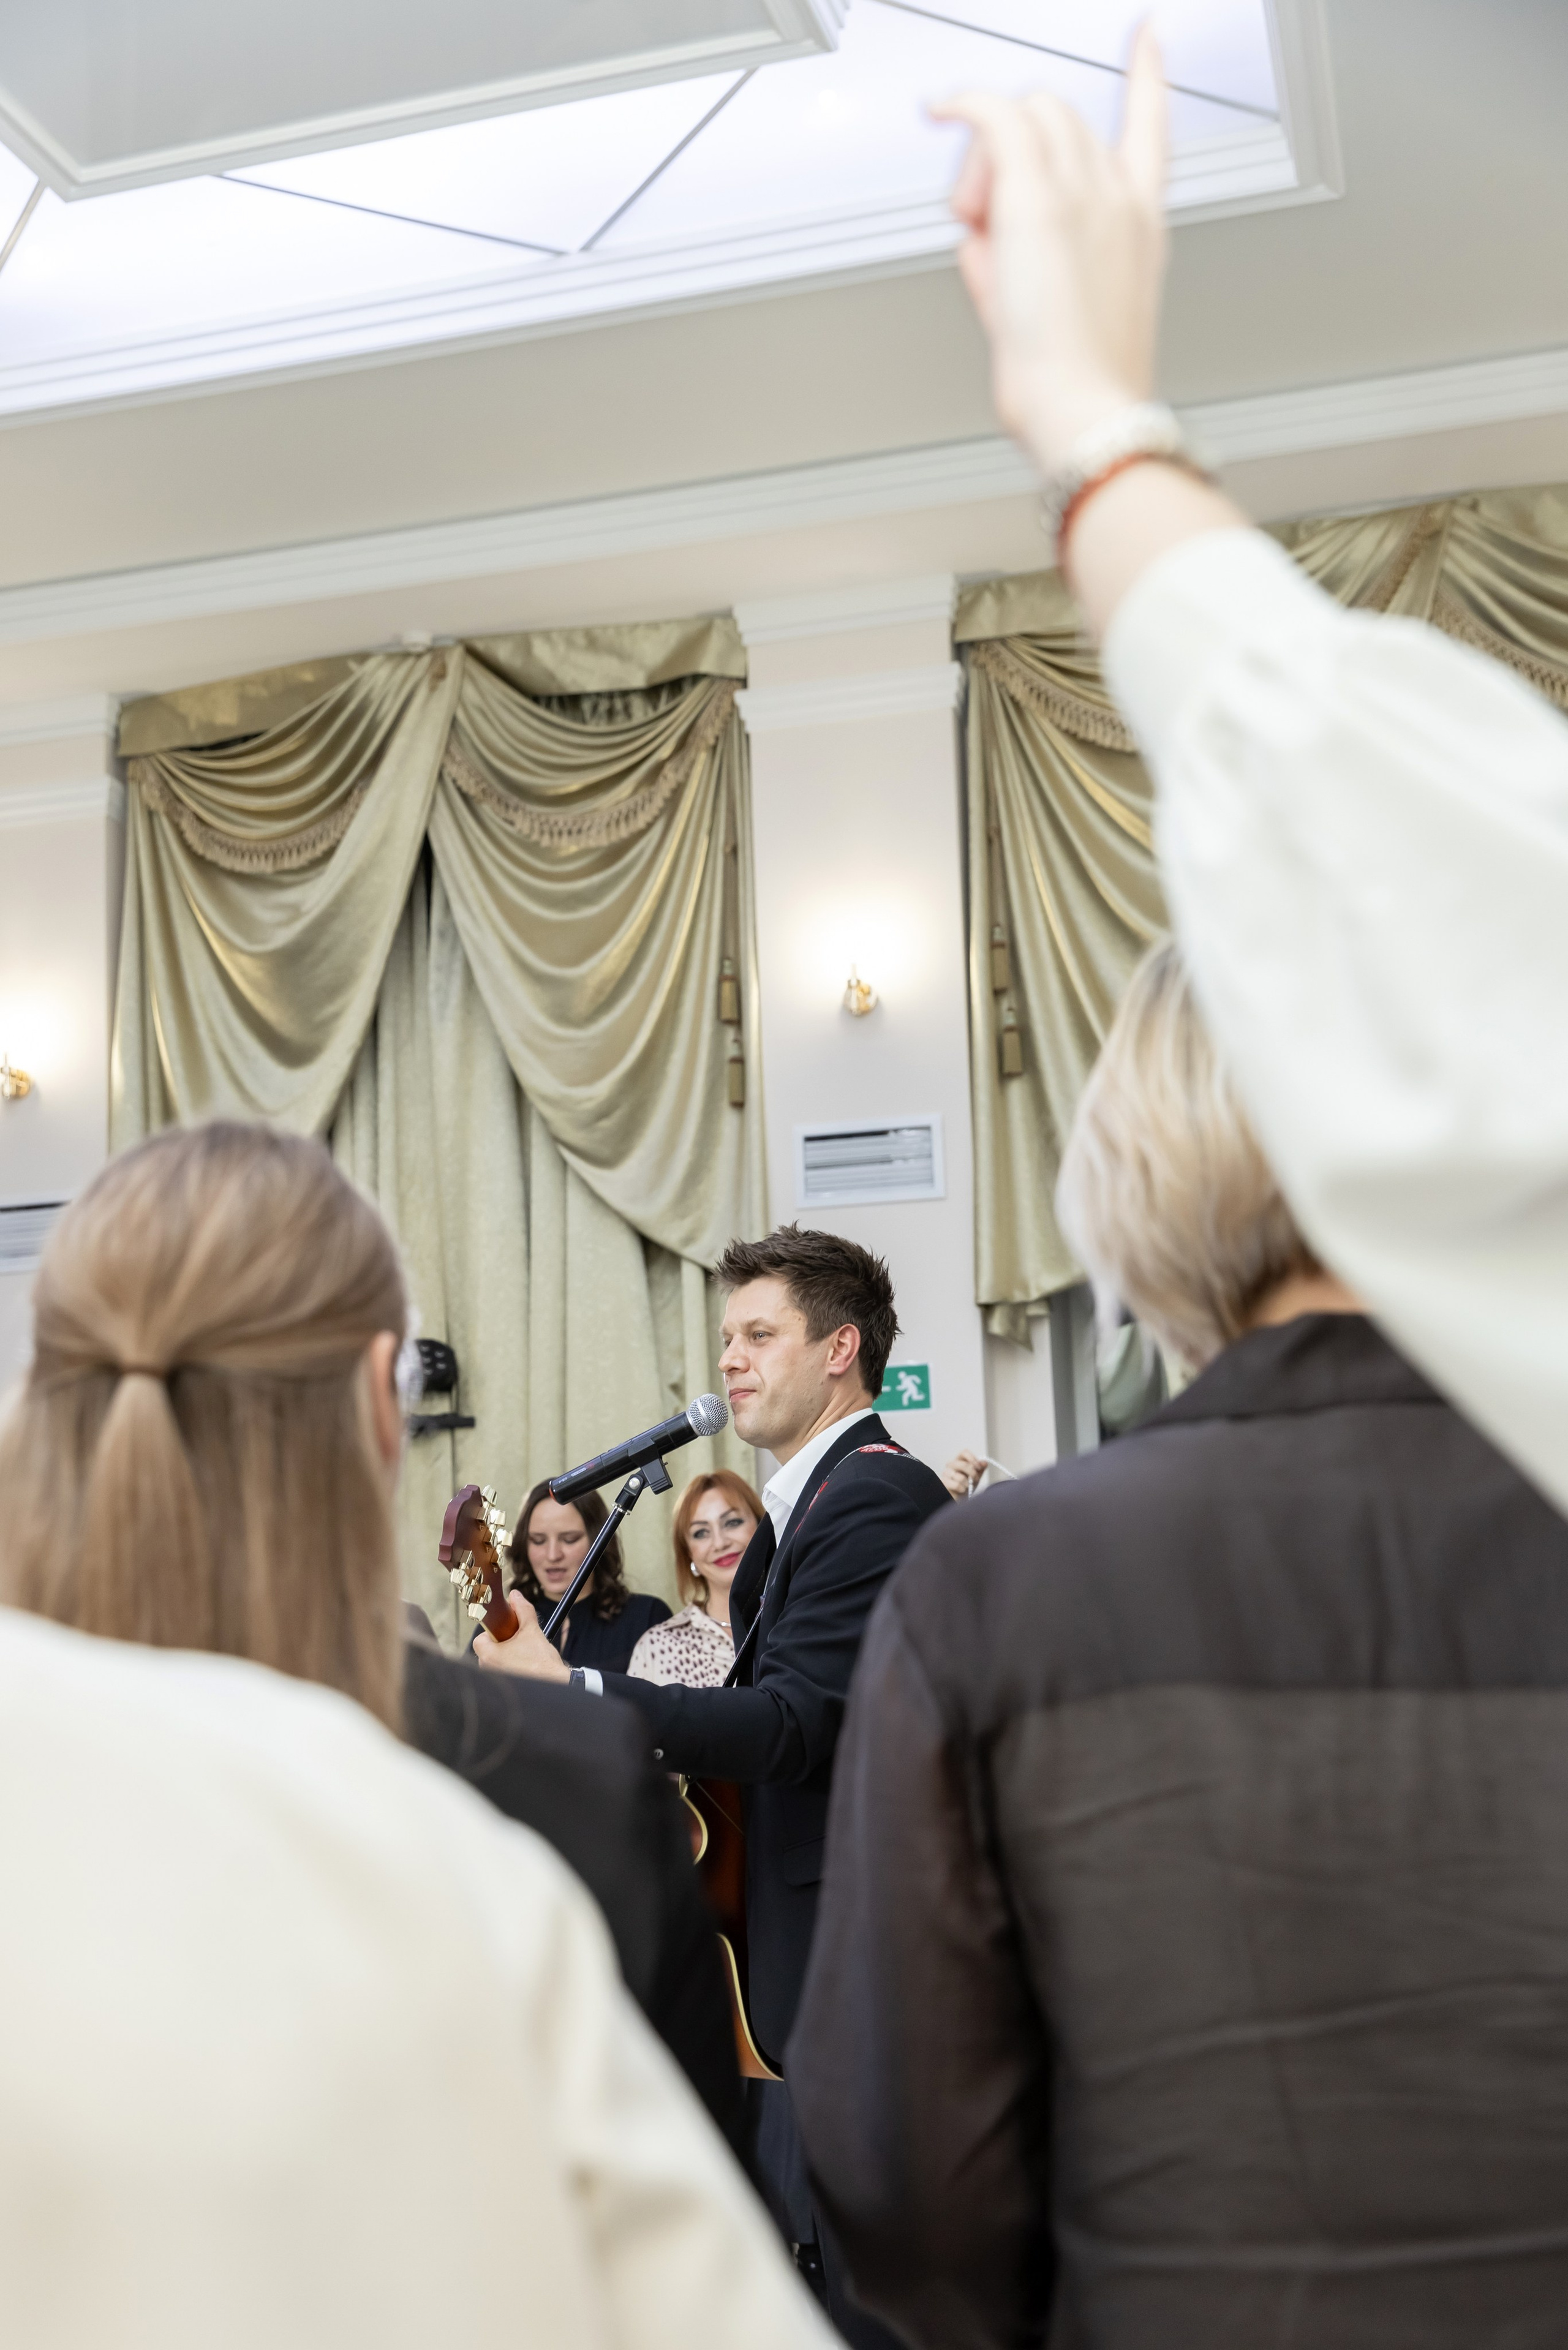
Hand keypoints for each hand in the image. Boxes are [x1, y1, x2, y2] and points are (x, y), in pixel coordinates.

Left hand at [473, 1591, 569, 1681]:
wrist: (555, 1683)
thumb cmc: (542, 1663)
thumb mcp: (532, 1630)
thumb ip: (522, 1610)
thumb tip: (516, 1597)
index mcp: (490, 1655)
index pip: (479, 1639)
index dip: (491, 1633)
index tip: (504, 1632)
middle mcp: (488, 1669)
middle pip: (486, 1651)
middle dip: (500, 1644)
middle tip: (515, 1642)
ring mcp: (495, 1680)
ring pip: (493, 1663)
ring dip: (504, 1657)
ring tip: (521, 1654)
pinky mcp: (504, 1686)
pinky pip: (500, 1673)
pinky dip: (508, 1668)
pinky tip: (522, 1665)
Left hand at [933, 26, 1168, 478]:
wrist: (1086, 407)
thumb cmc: (1079, 383)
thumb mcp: (1059, 314)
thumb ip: (1019, 270)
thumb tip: (983, 247)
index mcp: (1140, 223)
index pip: (1151, 127)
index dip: (1147, 77)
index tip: (1146, 42)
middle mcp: (1117, 196)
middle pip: (1063, 120)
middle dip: (1018, 153)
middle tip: (990, 220)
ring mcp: (1081, 192)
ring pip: (1029, 116)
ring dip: (990, 156)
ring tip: (978, 222)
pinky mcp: (1037, 200)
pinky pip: (996, 117)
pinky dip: (964, 104)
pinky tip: (940, 109)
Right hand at [941, 1449, 988, 1499]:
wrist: (959, 1499)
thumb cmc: (966, 1486)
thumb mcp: (975, 1477)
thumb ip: (980, 1469)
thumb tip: (984, 1462)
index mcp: (959, 1461)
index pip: (964, 1453)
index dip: (972, 1458)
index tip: (979, 1467)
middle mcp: (951, 1465)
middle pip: (963, 1464)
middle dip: (973, 1474)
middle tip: (975, 1479)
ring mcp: (946, 1473)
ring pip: (960, 1477)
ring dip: (967, 1484)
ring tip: (966, 1487)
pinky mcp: (943, 1483)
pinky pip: (957, 1485)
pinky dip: (962, 1489)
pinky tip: (961, 1491)